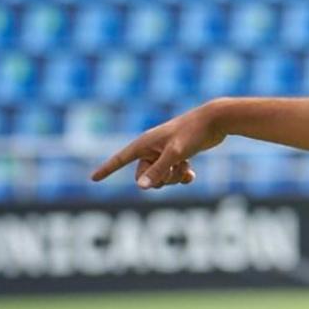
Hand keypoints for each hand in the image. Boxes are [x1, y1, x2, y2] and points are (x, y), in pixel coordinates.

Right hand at [91, 102, 226, 188]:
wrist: (215, 120)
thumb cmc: (193, 133)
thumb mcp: (176, 154)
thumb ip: (159, 170)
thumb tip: (142, 187)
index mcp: (144, 143)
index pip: (120, 159)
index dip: (107, 169)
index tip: (93, 179)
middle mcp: (151, 148)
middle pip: (144, 176)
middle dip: (160, 179)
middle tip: (175, 170)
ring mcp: (164, 152)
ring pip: (161, 177)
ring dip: (173, 177)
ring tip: (186, 166)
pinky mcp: (178, 155)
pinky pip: (173, 175)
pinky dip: (181, 177)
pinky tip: (191, 175)